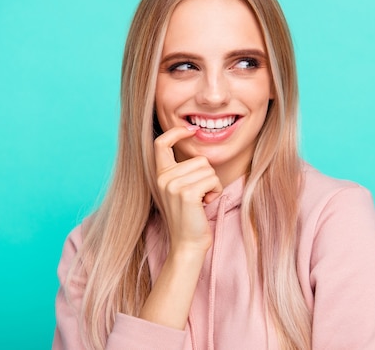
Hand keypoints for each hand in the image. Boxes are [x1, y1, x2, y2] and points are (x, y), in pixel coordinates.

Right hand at [154, 125, 222, 254]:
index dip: (176, 132)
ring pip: (207, 169)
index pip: (161, 143)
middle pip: (198, 159)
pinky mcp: (187, 193)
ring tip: (202, 201)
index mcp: (160, 175)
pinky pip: (212, 179)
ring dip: (212, 184)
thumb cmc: (189, 218)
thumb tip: (198, 148)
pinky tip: (206, 203)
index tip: (190, 130)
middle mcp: (163, 178)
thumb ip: (183, 170)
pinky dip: (215, 190)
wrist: (187, 244)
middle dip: (207, 176)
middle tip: (199, 195)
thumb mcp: (180, 189)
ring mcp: (173, 185)